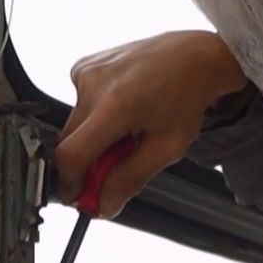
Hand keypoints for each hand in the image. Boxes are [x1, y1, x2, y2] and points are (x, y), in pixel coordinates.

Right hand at [56, 30, 247, 217]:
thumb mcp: (167, 148)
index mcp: (116, 105)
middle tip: (112, 170)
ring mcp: (86, 70)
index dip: (71, 183)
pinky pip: (77, 104)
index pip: (72, 155)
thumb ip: (130, 179)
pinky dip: (94, 116)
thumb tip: (103, 205)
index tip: (79, 198)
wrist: (193, 57)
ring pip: (73, 125)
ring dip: (93, 138)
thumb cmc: (186, 97)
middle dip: (87, 164)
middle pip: (69, 142)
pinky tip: (120, 109)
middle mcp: (94, 83)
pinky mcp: (83, 65)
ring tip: (126, 132)